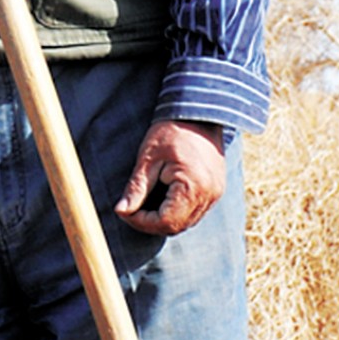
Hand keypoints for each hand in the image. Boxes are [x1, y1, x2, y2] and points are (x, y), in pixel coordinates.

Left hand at [115, 118, 225, 236]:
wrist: (198, 112)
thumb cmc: (171, 131)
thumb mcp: (149, 158)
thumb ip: (136, 187)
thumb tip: (122, 210)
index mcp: (192, 187)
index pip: (165, 221)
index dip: (142, 222)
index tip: (125, 211)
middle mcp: (209, 195)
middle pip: (177, 226)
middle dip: (151, 223)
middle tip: (131, 211)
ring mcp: (216, 194)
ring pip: (187, 222)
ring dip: (165, 219)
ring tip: (145, 205)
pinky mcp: (217, 190)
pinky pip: (196, 212)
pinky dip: (178, 212)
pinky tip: (163, 199)